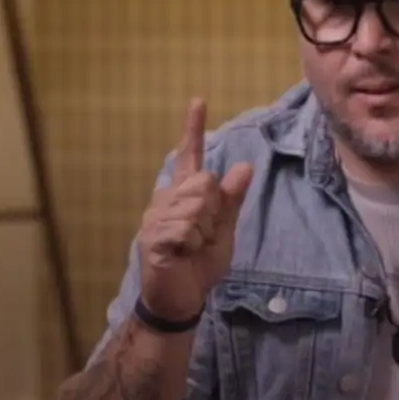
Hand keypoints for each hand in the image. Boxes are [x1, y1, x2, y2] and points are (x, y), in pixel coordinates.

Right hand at [136, 98, 253, 321]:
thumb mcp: (224, 229)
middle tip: (203, 236)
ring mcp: (156, 217)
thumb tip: (245, 167)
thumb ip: (231, 200)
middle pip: (205, 182)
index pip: (189, 157)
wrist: (182, 298)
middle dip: (213, 212)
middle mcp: (166, 199)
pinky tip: (182, 254)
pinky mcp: (153, 236)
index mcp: (183, 195)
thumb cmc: (200, 263)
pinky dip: (193, 244)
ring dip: (204, 231)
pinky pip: (187, 227)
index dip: (193, 128)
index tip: (199, 101)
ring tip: (191, 247)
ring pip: (197, 204)